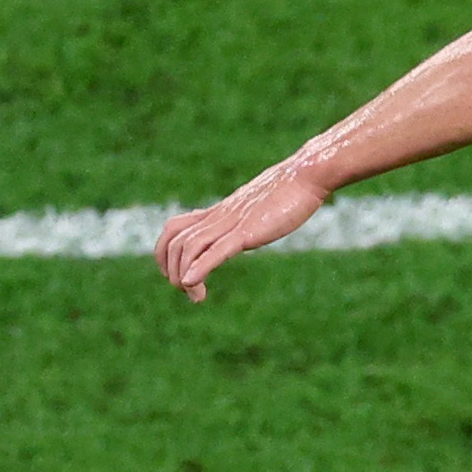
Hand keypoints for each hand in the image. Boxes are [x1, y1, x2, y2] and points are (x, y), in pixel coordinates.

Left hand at [154, 160, 332, 301]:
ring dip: (182, 275)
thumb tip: (249, 227)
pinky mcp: (247, 231)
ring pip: (189, 246)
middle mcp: (219, 217)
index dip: (165, 253)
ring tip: (195, 296)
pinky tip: (191, 283)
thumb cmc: (290, 191)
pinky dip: (199, 267)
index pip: (175, 228)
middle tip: (187, 290)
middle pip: (174, 240)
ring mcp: (231, 223)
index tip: (179, 276)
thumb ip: (248, 220)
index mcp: (219, 212)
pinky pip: (216, 250)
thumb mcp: (260, 209)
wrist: (306, 175)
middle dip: (170, 269)